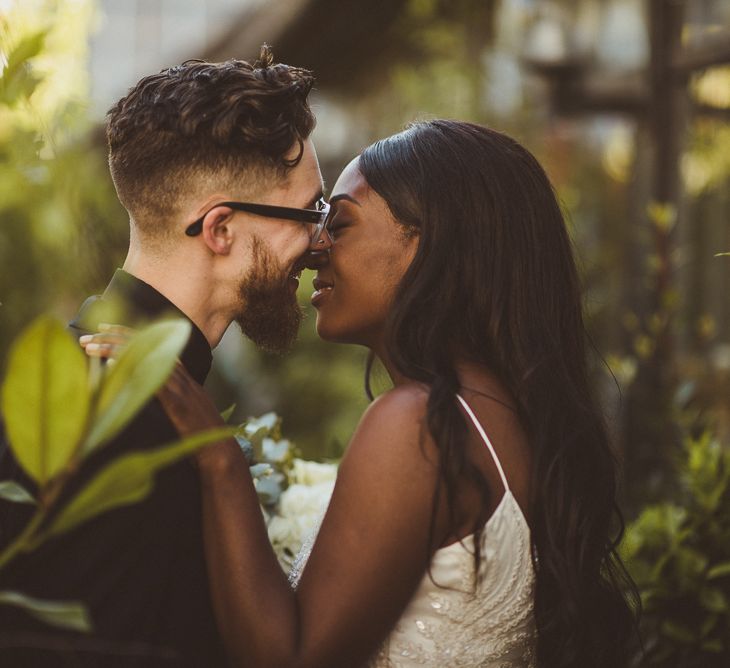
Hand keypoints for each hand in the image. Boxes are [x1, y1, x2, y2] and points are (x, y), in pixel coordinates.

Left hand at [81, 323, 225, 439]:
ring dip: (112, 349)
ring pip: (142, 356)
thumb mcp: (181, 406)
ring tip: (88, 346)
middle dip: (111, 337)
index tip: (101, 328)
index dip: (124, 333)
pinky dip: (129, 368)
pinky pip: (149, 377)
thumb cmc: (198, 431)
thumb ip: (165, 392)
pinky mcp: (174, 399)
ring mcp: (177, 384)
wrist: (217, 447)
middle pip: (143, 344)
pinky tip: (110, 364)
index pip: (150, 342)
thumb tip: (140, 386)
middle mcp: (178, 373)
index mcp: (179, 372)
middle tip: (85, 336)